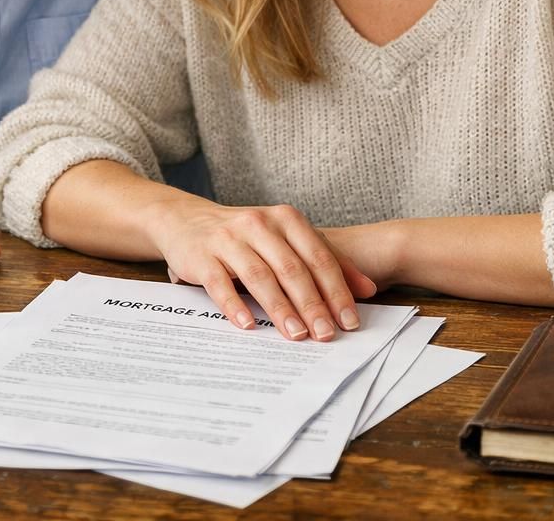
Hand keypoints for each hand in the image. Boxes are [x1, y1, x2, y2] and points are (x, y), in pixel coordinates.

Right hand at [151, 201, 376, 341]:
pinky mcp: (202, 256)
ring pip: (259, 276)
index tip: (349, 321)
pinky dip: (234, 305)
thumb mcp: (286, 238)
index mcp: (285, 219)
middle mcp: (259, 224)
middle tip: (326, 335)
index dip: (336, 290)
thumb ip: (325, 259)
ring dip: (279, 308)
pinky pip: (220, 283)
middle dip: (312, 304)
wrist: (186, 219)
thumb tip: (368, 289)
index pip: (318, 257)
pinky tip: (248, 325)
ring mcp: (228, 239)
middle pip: (291, 268)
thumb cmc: (246, 235)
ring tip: (295, 335)